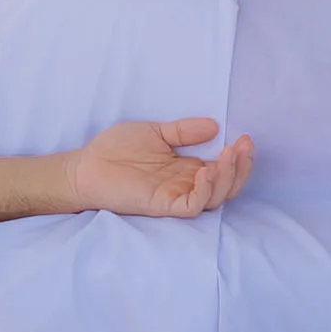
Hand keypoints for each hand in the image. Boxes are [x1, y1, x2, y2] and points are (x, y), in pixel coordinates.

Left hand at [60, 119, 253, 220]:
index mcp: (186, 169)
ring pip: (214, 198)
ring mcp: (175, 196)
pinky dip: (203, 190)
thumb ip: (183, 131)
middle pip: (226, 187)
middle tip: (243, 146)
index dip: (238, 158)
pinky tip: (205, 170)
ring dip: (226, 178)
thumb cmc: (115, 150)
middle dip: (240, 168)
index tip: (245, 138)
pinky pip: (192, 206)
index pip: (223, 170)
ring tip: (226, 156)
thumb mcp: (156, 132)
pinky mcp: (162, 205)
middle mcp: (185, 185)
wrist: (85, 166)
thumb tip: (214, 125)